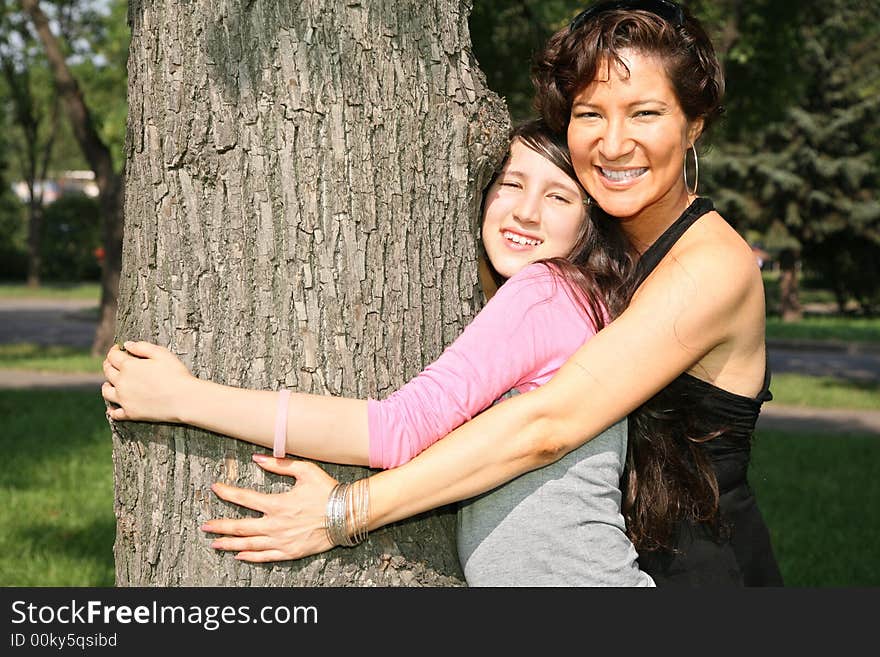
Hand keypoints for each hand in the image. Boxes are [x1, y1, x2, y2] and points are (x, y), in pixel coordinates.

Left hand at [102, 341, 195, 422]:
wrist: (184, 399)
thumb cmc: (176, 374)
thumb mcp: (162, 354)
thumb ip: (142, 347)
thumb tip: (127, 345)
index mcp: (129, 366)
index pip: (113, 355)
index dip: (114, 350)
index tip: (118, 348)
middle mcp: (122, 382)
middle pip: (108, 371)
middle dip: (109, 364)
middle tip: (113, 362)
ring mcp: (124, 399)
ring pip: (106, 392)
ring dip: (106, 385)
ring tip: (110, 383)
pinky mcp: (130, 413)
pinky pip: (114, 413)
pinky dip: (112, 409)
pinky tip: (113, 407)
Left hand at [202, 455, 336, 561]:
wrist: (347, 514)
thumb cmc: (328, 491)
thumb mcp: (306, 471)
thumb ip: (280, 464)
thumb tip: (258, 458)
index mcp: (278, 504)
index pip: (245, 498)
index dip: (227, 493)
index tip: (216, 489)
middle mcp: (276, 525)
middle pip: (241, 527)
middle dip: (221, 526)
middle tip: (205, 526)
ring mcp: (283, 541)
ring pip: (250, 545)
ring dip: (230, 544)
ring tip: (215, 544)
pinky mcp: (291, 552)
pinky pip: (266, 557)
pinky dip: (251, 557)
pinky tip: (240, 556)